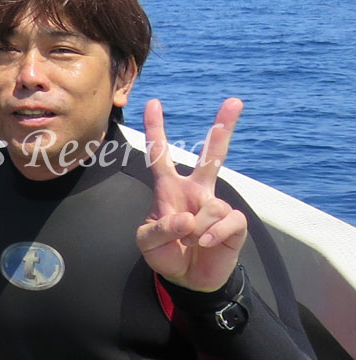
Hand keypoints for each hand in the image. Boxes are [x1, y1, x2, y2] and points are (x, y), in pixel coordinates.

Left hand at [136, 98, 247, 291]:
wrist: (188, 280)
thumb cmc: (165, 253)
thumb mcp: (147, 242)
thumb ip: (160, 229)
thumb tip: (187, 218)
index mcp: (169, 188)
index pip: (161, 154)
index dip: (156, 129)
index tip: (153, 102)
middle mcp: (196, 191)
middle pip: (211, 154)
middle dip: (223, 128)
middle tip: (235, 101)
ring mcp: (216, 206)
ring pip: (212, 205)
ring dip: (198, 228)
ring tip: (190, 241)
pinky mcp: (234, 224)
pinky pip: (228, 221)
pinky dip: (213, 235)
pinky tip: (205, 244)